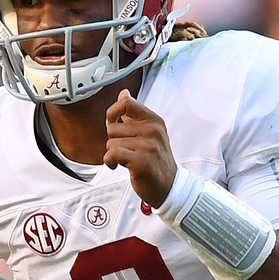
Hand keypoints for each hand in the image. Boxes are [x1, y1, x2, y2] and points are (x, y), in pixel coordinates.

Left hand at [101, 89, 176, 206]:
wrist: (168, 187)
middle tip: (127, 151)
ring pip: (110, 142)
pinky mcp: (141, 161)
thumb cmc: (155, 161)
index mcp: (154, 120)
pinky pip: (112, 154)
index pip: (126, 103)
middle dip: (114, 141)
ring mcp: (148, 145)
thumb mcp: (149, 133)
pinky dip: (110, 161)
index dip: (112, 113)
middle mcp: (153, 130)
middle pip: (112, 127)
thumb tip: (123, 93)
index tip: (113, 124)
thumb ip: (134, 114)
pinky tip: (118, 165)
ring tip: (127, 160)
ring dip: (113, 154)